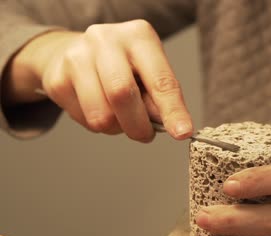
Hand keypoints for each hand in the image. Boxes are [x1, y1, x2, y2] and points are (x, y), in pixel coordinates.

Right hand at [4, 20, 191, 141]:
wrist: (71, 51)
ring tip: (121, 117)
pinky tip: (100, 108)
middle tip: (145, 135)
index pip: (160, 79)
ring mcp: (77, 57)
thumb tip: (171, 125)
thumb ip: (159, 97)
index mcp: (138, 36)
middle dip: (138, 126)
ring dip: (117, 128)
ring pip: (101, 115)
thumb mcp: (149, 71)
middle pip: (122, 94)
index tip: (182, 132)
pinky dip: (99, 126)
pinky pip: (85, 121)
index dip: (172, 110)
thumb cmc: (122, 65)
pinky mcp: (57, 79)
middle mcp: (106, 40)